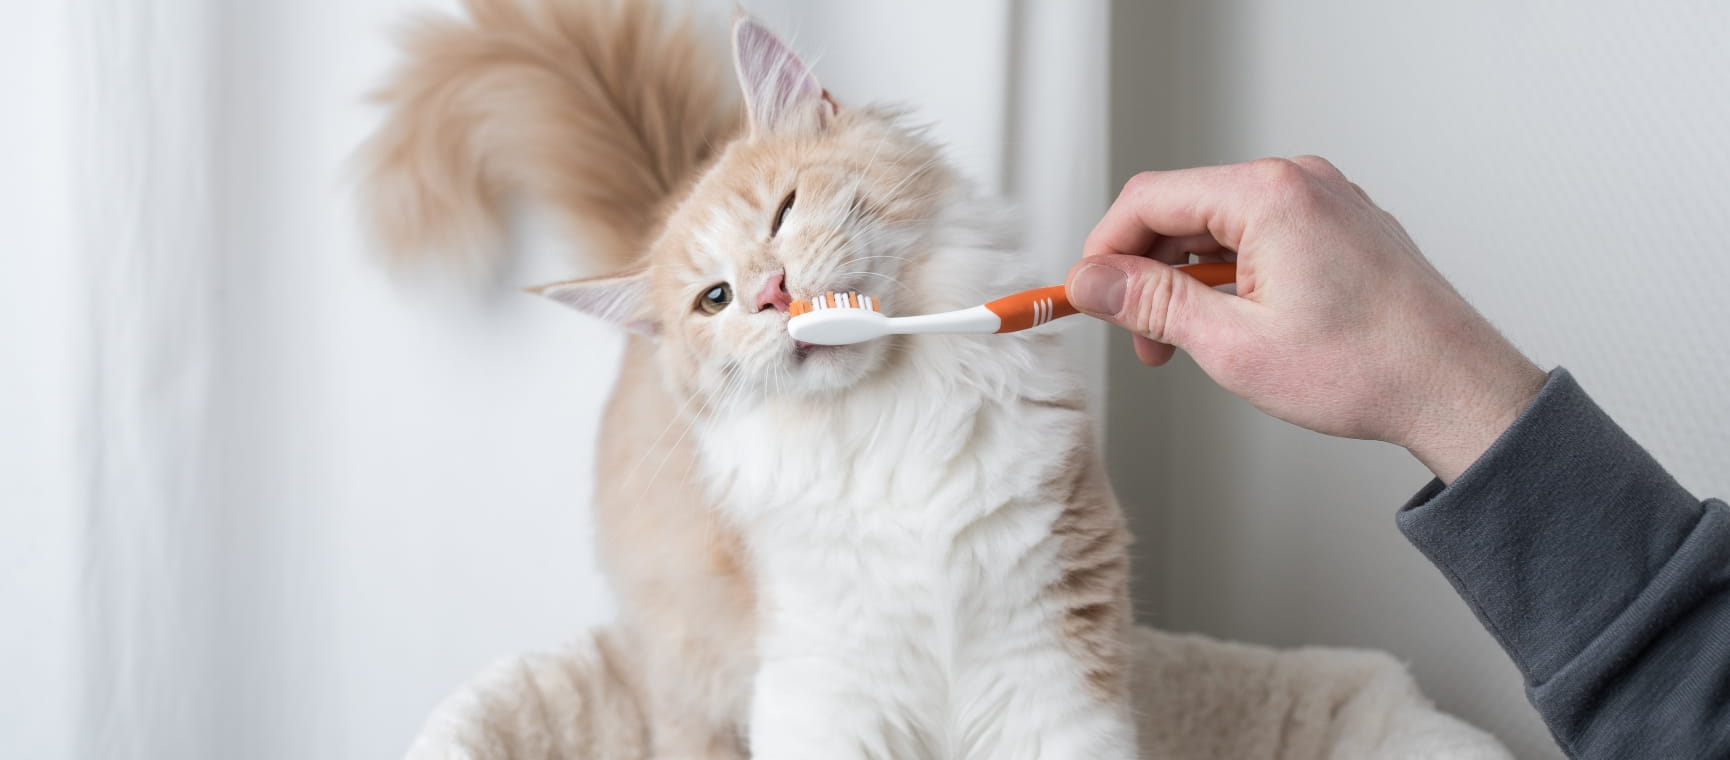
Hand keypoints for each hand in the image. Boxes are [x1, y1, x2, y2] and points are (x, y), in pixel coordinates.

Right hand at [1066, 157, 1546, 482]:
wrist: (1456, 389)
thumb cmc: (1366, 369)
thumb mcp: (1232, 344)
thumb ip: (1151, 303)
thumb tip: (1093, 281)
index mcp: (1268, 195)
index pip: (1149, 199)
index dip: (1104, 250)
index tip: (1085, 296)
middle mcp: (1299, 181)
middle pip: (1183, 209)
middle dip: (1148, 274)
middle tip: (1141, 339)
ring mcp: (1326, 200)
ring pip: (1220, 226)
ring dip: (1188, 282)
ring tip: (1192, 344)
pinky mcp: (1341, 225)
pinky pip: (1261, 235)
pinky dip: (1231, 276)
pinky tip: (1238, 327)